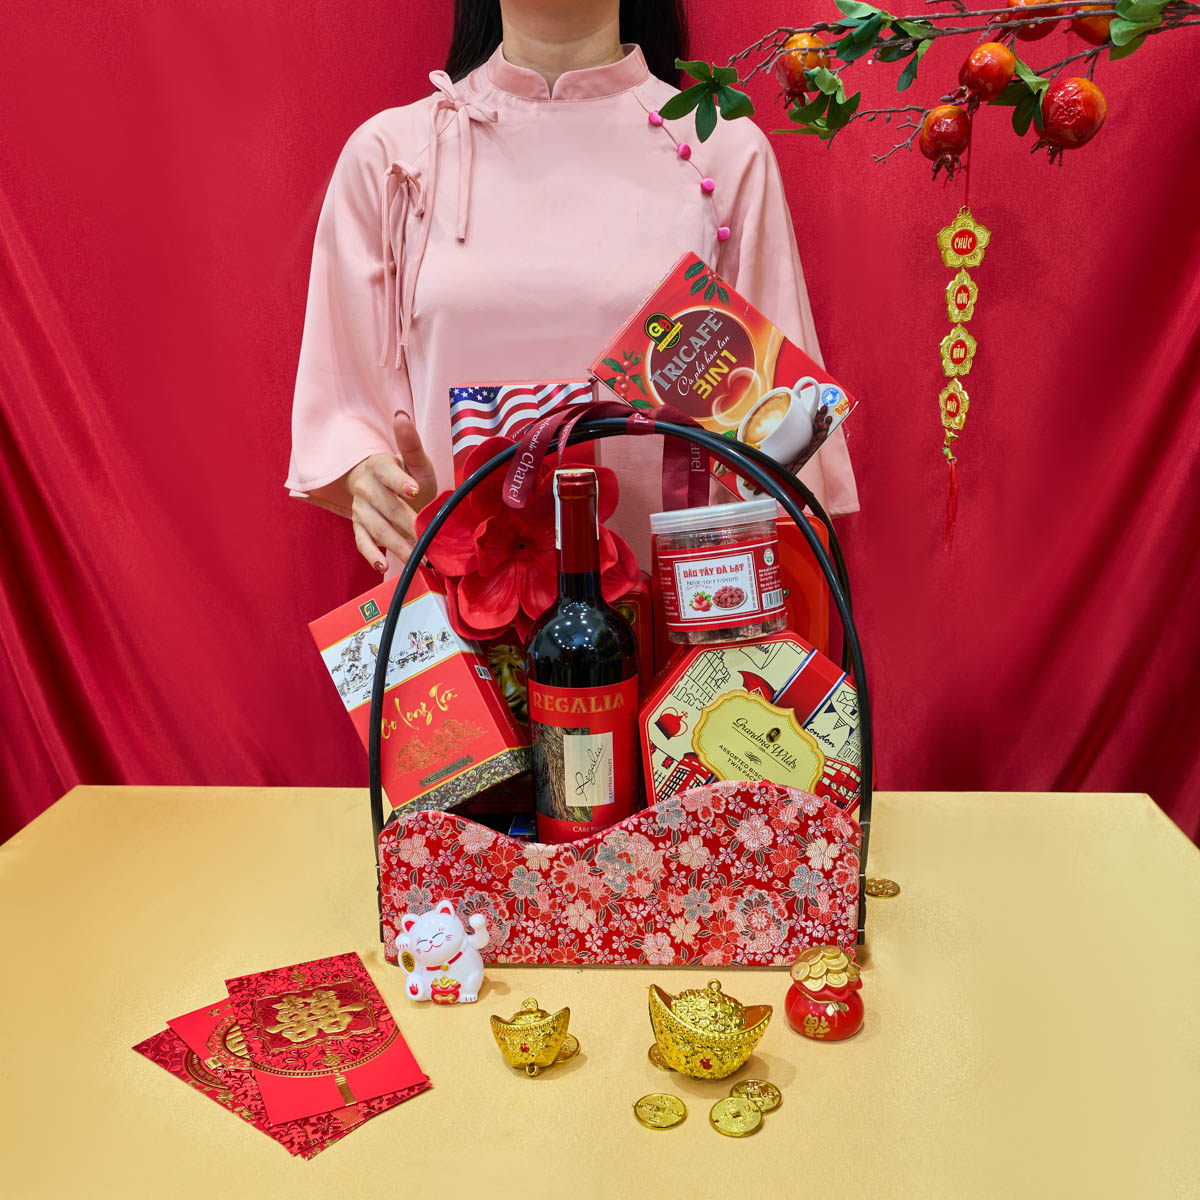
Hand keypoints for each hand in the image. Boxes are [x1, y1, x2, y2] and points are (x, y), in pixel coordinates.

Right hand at [346, 412, 438, 571]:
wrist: (385, 488)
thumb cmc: (407, 475)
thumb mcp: (415, 459)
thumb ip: (411, 443)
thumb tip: (402, 416)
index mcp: (379, 466)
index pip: (387, 473)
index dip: (400, 481)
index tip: (415, 490)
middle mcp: (366, 487)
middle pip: (387, 506)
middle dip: (407, 523)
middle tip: (427, 538)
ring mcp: (361, 509)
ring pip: (377, 527)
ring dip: (396, 545)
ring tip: (415, 557)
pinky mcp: (359, 527)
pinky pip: (362, 542)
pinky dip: (372, 555)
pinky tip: (383, 567)